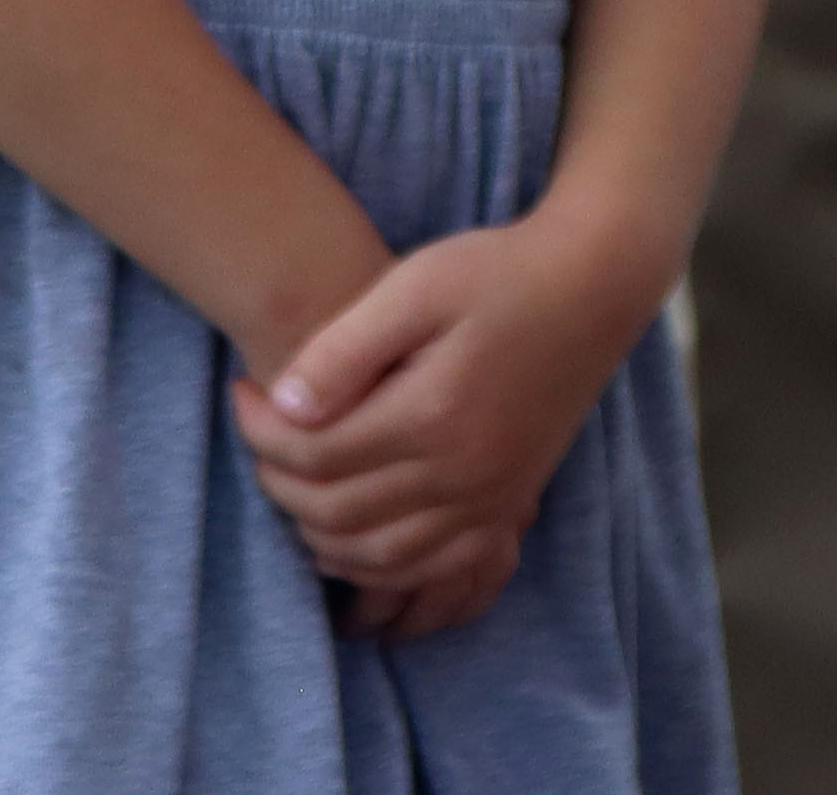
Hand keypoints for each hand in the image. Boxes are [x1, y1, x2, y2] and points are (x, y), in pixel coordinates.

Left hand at [228, 208, 659, 645]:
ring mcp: (489, 497)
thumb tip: (284, 404)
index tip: (242, 389)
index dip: (258, 429)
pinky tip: (347, 535)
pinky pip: (429, 566)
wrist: (595, 284)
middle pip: (335, 510)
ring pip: (376, 554)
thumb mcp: (417, 283)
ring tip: (291, 480)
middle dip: (277, 479)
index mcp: (431, 412)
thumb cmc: (500, 271)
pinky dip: (377, 564)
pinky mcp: (507, 505)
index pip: (313, 452)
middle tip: (258, 433)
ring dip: (317, 531)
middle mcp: (462, 471)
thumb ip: (345, 347)